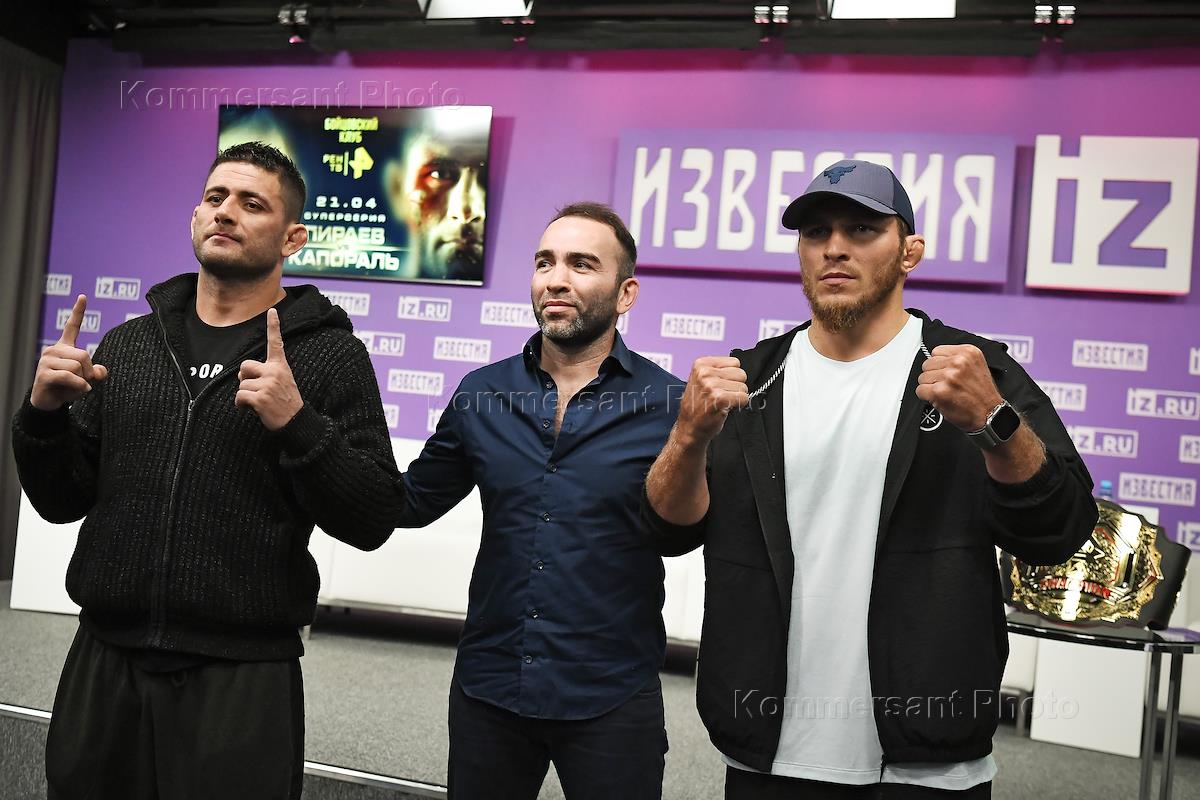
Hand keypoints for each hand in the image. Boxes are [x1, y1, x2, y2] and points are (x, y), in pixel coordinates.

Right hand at [31, 295, 108, 411]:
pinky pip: (70, 377)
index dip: (78, 311)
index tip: (83, 296)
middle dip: (89, 371)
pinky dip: (79, 386)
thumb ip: (96, 372)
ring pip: (78, 366)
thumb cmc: (67, 387)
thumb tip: (100, 371)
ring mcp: (47, 361)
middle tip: (85, 381)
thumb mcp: (86, 379)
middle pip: (84, 354)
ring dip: (83, 381)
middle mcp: (54, 350)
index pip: (72, 326)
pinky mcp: (44, 374)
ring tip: (75, 387)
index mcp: (64, 347)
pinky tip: (78, 391)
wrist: (48, 402)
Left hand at [235, 308, 302, 430]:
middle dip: (245, 378)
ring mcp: (268, 384)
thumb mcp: (282, 382)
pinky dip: (240, 405)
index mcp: (281, 366)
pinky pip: (239, 396)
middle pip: (245, 366)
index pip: (276, 343)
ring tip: (258, 403)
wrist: (296, 422)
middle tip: (255, 389)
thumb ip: (265, 374)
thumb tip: (243, 375)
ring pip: (241, 384)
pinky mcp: (261, 398)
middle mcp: (274, 372)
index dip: (273, 326)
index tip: (272, 310)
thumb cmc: (286, 403)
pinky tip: (250, 409)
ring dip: (245, 395)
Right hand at [675, 356, 748, 446]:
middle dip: (735, 385)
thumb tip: (738, 369)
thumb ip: (717, 370)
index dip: (731, 375)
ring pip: (743, 387)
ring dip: (736, 396)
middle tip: (722, 395)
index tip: (720, 384)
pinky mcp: (719, 399)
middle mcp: (705, 373)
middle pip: (741, 373)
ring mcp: (711, 385)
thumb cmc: (697, 406)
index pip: (734, 362)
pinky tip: (725, 407)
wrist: (689, 427)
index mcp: (701, 364)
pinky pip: (744, 398)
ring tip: (722, 402)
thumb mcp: (701, 380)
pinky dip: (739, 404)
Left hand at [915, 344, 1004, 431]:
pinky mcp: (939, 391)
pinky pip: (920, 390)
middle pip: (928, 363)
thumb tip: (936, 359)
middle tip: (947, 385)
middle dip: (934, 375)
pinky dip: (926, 397)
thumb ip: (956, 358)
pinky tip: (940, 399)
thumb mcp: (975, 366)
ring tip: (946, 392)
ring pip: (922, 377)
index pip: (937, 351)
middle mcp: (959, 362)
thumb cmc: (982, 395)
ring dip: (930, 386)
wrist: (990, 414)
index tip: (946, 372)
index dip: (939, 364)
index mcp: (968, 352)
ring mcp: (948, 376)